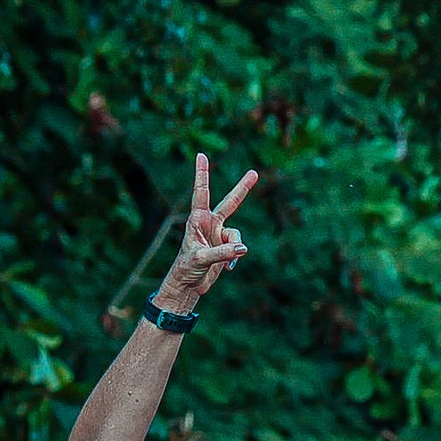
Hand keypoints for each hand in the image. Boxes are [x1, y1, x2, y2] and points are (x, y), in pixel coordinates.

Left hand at [152, 154, 259, 313]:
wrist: (188, 286)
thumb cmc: (186, 268)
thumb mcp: (202, 259)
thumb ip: (222, 253)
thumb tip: (243, 249)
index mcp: (197, 220)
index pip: (201, 193)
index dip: (202, 174)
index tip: (201, 155)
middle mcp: (209, 224)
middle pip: (230, 203)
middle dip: (243, 189)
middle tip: (254, 173)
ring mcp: (217, 235)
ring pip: (237, 235)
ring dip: (235, 247)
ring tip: (228, 263)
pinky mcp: (224, 247)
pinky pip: (238, 248)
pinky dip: (235, 257)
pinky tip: (229, 268)